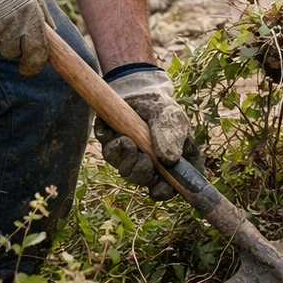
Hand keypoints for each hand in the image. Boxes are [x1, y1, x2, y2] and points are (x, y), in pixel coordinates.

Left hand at [95, 67, 197, 200]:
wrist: (139, 91)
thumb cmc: (162, 107)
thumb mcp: (171, 117)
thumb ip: (171, 136)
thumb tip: (169, 160)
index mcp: (172, 160)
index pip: (171, 185)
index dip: (165, 191)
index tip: (160, 188)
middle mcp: (151, 163)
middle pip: (145, 181)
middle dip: (142, 173)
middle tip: (145, 160)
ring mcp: (131, 157)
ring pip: (126, 171)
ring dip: (127, 159)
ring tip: (128, 141)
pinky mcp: (113, 148)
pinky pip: (110, 154)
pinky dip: (113, 146)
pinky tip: (118, 133)